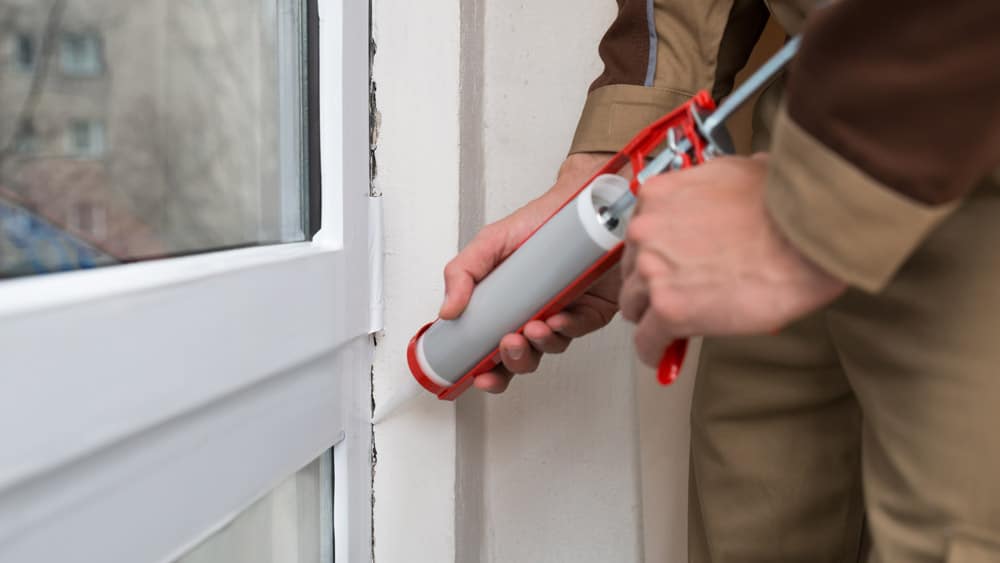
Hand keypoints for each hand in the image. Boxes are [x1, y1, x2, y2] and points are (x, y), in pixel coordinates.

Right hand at [439, 152, 619, 392]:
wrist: (578, 201)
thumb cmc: (538, 221)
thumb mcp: (490, 243)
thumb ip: (463, 273)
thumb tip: (447, 311)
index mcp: (507, 306)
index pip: (493, 349)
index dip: (487, 369)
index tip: (478, 375)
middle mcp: (535, 313)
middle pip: (523, 357)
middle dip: (513, 361)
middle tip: (507, 345)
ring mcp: (564, 312)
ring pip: (551, 347)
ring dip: (539, 345)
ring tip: (532, 329)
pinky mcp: (593, 308)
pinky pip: (580, 329)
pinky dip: (568, 328)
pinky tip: (558, 319)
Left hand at [619, 155, 846, 366]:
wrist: (808, 234)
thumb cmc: (786, 206)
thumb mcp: (744, 171)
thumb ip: (719, 184)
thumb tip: (737, 184)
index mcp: (659, 196)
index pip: (640, 235)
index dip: (656, 255)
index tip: (667, 268)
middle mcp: (646, 231)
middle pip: (632, 270)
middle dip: (653, 285)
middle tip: (678, 296)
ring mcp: (653, 271)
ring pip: (634, 306)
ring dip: (651, 317)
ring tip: (672, 328)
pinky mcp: (669, 310)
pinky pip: (647, 341)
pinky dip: (655, 351)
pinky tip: (665, 355)